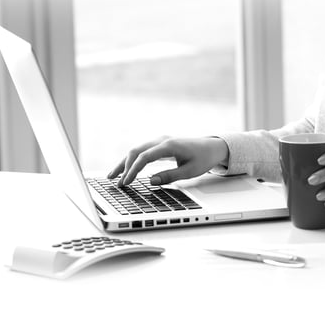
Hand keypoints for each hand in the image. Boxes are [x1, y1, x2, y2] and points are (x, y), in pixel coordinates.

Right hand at [108, 136, 229, 186]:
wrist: (212, 147)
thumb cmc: (203, 158)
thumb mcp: (189, 171)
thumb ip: (170, 176)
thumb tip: (150, 181)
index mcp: (169, 146)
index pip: (144, 157)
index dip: (133, 171)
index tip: (126, 183)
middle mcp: (161, 140)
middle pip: (136, 151)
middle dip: (124, 167)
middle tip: (116, 183)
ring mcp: (159, 141)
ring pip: (136, 150)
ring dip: (124, 163)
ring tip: (112, 176)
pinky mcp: (159, 145)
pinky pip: (142, 151)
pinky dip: (132, 160)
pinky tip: (125, 170)